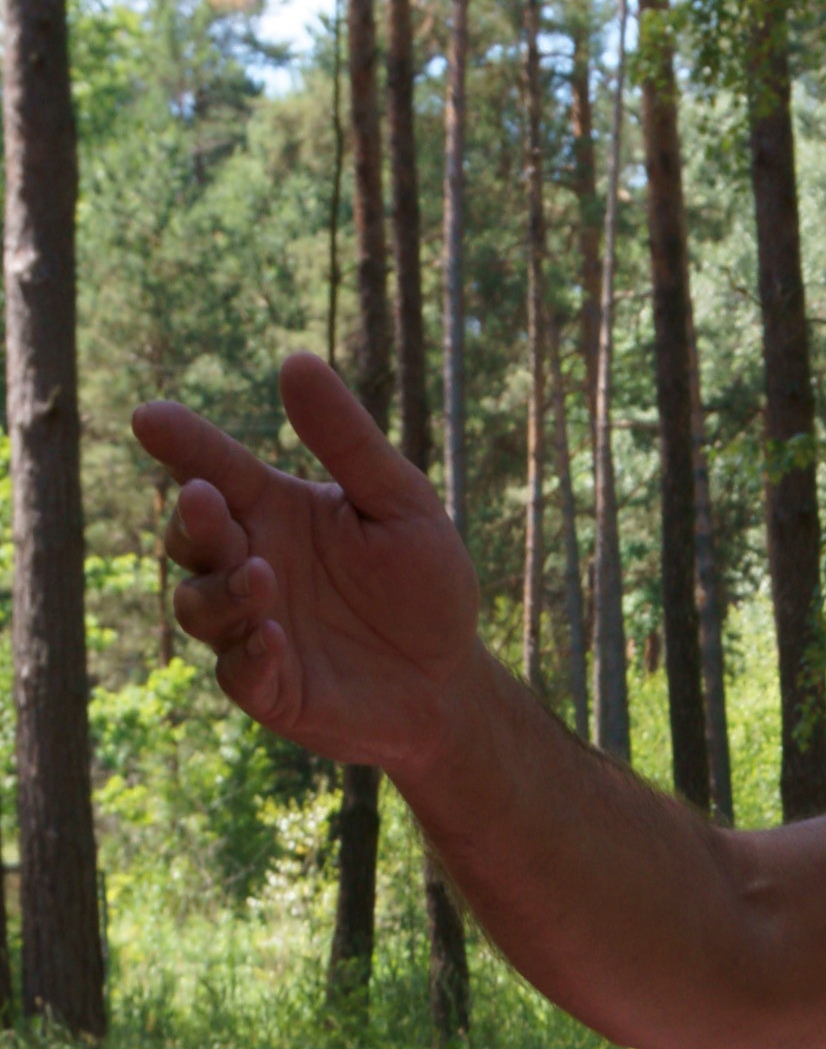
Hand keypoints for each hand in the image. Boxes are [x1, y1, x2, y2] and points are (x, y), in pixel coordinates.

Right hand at [136, 352, 482, 783]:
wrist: (452, 679)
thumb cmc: (424, 583)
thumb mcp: (400, 502)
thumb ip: (348, 440)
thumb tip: (295, 360)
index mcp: (273, 509)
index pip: (212, 467)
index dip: (180, 443)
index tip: (150, 417)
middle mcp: (249, 563)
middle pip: (191, 537)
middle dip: (195, 520)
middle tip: (208, 500)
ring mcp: (252, 627)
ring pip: (199, 606)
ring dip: (223, 590)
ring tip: (263, 575)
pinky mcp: (270, 688)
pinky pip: (238, 674)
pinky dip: (250, 657)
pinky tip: (275, 639)